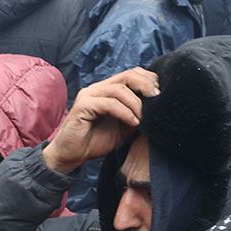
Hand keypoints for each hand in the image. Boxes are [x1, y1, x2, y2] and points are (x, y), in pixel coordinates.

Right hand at [43, 68, 159, 175]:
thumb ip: (136, 115)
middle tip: (157, 98)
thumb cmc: (94, 142)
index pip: (131, 74)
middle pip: (128, 75)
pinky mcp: (83, 106)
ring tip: (142, 119)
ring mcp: (89, 95)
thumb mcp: (124, 127)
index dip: (148, 80)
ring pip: (120, 89)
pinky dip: (124, 112)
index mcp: (107, 90)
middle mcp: (97, 88)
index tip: (159, 95)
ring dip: (136, 103)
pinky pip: (109, 104)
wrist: (71, 156)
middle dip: (146, 85)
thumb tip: (157, 108)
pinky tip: (132, 122)